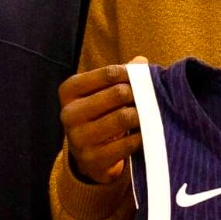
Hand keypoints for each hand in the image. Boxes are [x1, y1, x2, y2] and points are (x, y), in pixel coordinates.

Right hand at [59, 61, 146, 184]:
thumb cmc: (99, 116)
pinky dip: (141, 137)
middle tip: (151, 97)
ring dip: (142, 115)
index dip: (131, 74)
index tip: (144, 78)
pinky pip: (127, 143)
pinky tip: (145, 134)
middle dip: (139, 94)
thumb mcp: (101, 93)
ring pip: (123, 118)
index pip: (109, 73)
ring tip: (151, 114)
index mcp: (69, 91)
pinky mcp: (93, 159)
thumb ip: (119, 76)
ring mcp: (79, 138)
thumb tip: (141, 61)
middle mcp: (69, 113)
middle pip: (118, 93)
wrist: (88, 157)